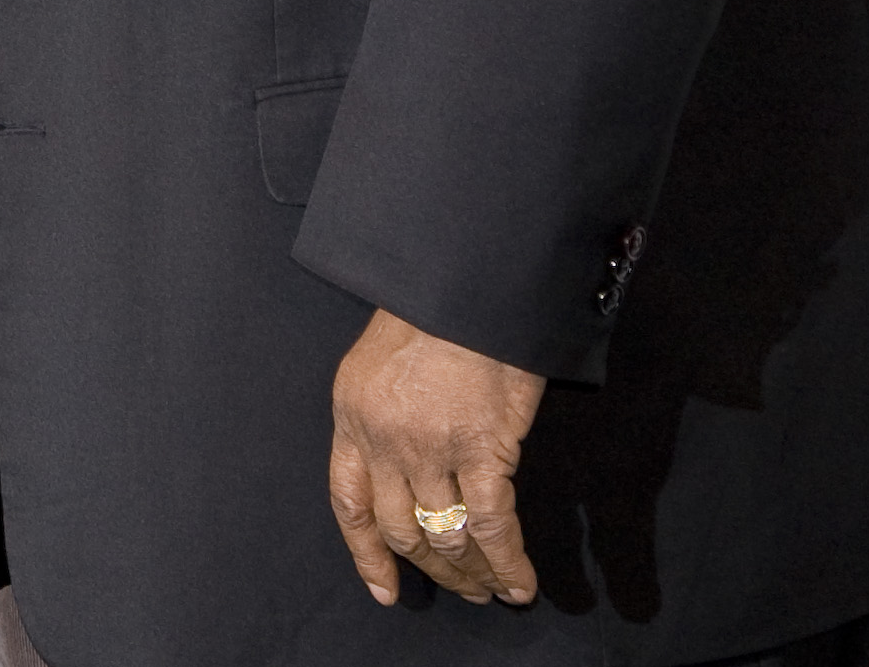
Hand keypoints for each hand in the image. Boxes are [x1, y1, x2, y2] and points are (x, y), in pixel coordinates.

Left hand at [328, 307, 544, 609]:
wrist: (465, 279)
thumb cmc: (431, 307)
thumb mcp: (380, 359)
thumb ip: (384, 413)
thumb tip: (406, 461)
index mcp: (352, 416)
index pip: (349, 501)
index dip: (366, 552)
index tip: (383, 587)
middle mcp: (383, 441)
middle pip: (399, 528)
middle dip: (430, 567)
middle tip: (459, 586)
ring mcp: (429, 449)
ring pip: (444, 534)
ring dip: (469, 571)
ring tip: (491, 588)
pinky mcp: (481, 450)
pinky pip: (490, 525)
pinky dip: (506, 561)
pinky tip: (519, 583)